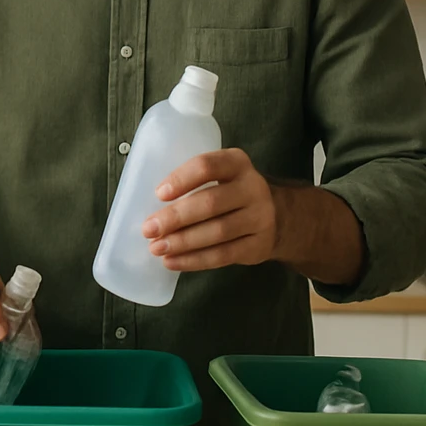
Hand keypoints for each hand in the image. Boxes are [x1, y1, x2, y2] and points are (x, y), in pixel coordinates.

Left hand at [142, 148, 278, 271]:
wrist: (280, 216)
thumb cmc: (231, 192)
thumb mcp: (221, 175)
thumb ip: (192, 182)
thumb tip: (145, 204)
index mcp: (236, 163)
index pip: (207, 166)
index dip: (181, 179)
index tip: (159, 194)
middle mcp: (253, 188)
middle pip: (210, 202)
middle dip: (175, 217)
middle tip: (148, 229)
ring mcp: (260, 218)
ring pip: (217, 232)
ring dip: (182, 242)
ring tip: (155, 248)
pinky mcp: (258, 246)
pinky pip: (223, 255)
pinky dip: (194, 260)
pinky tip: (172, 262)